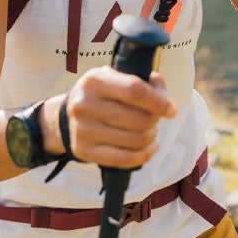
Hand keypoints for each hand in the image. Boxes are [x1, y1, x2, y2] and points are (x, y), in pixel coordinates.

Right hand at [56, 65, 177, 168]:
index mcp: (94, 81)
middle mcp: (85, 105)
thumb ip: (145, 82)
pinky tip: (150, 147)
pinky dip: (145, 155)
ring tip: (149, 131)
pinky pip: (125, 159)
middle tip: (155, 119)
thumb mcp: (116, 78)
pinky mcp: (84, 151)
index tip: (171, 109)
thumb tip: (164, 99)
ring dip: (151, 137)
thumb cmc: (101, 95)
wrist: (66, 116)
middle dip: (155, 121)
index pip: (134, 90)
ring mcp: (83, 130)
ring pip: (136, 141)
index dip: (159, 102)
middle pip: (139, 120)